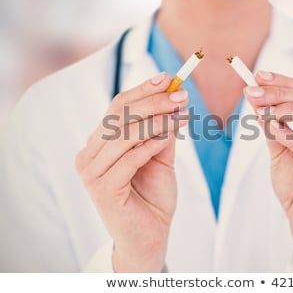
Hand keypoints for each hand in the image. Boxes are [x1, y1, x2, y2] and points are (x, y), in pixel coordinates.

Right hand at [75, 73, 188, 271]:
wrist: (150, 237)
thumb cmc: (153, 196)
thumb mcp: (160, 157)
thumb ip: (162, 131)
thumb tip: (174, 100)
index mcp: (98, 144)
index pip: (117, 108)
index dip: (142, 91)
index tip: (168, 78)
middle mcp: (88, 155)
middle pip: (118, 117)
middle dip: (153, 102)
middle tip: (181, 95)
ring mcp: (91, 174)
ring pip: (123, 135)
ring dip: (155, 121)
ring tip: (180, 115)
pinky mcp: (102, 190)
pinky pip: (128, 159)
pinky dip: (150, 145)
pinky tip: (168, 138)